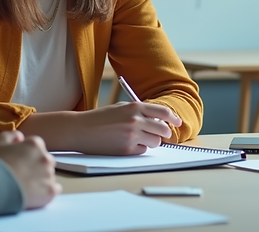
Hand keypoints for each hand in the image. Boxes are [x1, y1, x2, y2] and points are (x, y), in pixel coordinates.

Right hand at [0, 131, 60, 208]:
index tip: (18, 162)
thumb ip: (11, 136)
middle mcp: (45, 158)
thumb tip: (20, 137)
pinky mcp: (50, 191)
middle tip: (22, 174)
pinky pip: (55, 189)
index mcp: (35, 144)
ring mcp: (49, 175)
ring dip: (40, 179)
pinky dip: (47, 191)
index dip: (26, 154)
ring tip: (25, 186)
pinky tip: (36, 194)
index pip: (36, 146)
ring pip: (49, 175)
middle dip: (36, 166)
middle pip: (45, 161)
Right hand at [20, 102, 181, 154]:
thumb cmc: (100, 118)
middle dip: (163, 133)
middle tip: (159, 134)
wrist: (80, 130)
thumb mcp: (120, 108)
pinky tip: (126, 144)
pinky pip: (143, 150)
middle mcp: (136, 121)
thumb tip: (158, 119)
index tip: (178, 122)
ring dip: (150, 141)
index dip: (174, 118)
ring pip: (155, 142)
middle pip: (163, 129)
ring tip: (137, 138)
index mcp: (135, 107)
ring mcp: (132, 136)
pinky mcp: (126, 150)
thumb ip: (139, 111)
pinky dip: (139, 148)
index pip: (163, 112)